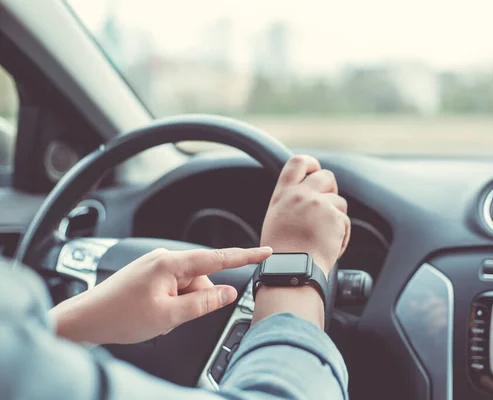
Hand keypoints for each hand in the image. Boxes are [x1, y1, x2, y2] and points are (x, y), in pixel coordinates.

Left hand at [50, 246, 271, 344]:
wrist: (86, 319)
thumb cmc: (120, 316)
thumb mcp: (169, 316)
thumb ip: (203, 303)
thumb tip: (228, 293)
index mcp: (171, 263)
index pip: (218, 258)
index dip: (245, 256)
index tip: (265, 251)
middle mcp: (164, 258)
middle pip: (201, 278)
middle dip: (196, 299)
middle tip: (174, 317)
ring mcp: (156, 265)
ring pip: (187, 285)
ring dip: (182, 303)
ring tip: (158, 317)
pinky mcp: (150, 274)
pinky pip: (174, 286)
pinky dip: (172, 301)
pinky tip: (154, 312)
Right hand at [261, 155, 350, 274]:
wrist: (292, 271)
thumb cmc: (283, 255)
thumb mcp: (277, 220)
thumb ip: (291, 203)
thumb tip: (308, 195)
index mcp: (283, 195)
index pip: (297, 162)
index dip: (311, 164)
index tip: (315, 170)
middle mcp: (300, 195)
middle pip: (326, 176)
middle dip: (331, 190)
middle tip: (327, 208)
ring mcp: (318, 204)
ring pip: (339, 201)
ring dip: (337, 217)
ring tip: (324, 238)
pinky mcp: (335, 216)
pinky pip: (345, 221)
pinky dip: (342, 235)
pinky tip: (329, 247)